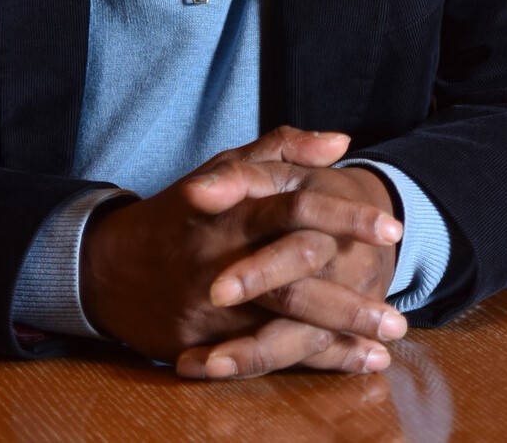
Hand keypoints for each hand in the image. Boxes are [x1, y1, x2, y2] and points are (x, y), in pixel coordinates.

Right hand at [79, 126, 406, 377]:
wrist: (108, 266)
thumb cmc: (183, 213)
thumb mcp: (224, 167)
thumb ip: (281, 149)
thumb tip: (340, 142)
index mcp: (233, 204)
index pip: (294, 205)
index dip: (343, 215)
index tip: (391, 226)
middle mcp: (223, 253)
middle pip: (292, 272)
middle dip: (347, 297)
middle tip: (398, 311)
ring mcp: (211, 302)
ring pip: (281, 321)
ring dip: (337, 337)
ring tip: (386, 343)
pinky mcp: (202, 340)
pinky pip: (263, 355)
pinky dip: (312, 363)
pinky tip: (353, 364)